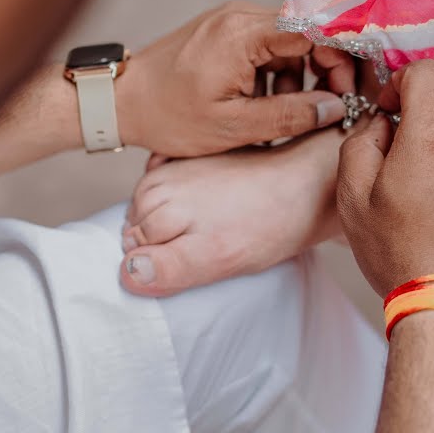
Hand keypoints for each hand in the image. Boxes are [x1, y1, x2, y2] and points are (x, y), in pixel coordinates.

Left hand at [115, 2, 355, 157]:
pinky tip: (260, 104)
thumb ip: (290, 116)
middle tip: (324, 107)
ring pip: (286, 43)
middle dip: (321, 70)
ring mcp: (230, 20)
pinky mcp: (222, 31)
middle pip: (304, 34)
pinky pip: (264, 46)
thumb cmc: (169, 117)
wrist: (121, 102)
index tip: (344, 88)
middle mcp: (240, 15)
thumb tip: (336, 108)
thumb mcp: (233, 127)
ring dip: (294, 77)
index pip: (314, 28)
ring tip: (280, 115)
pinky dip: (272, 73)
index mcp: (243, 33)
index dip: (338, 57)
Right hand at [119, 128, 343, 296]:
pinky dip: (176, 197)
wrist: (307, 181)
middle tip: (204, 244)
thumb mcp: (220, 258)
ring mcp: (170, 167)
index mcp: (156, 207)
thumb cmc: (269, 225)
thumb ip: (170, 267)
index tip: (193, 261)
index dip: (159, 265)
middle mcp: (156, 182)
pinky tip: (202, 203)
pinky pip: (163, 185)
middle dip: (162, 243)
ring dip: (170, 221)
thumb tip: (127, 273)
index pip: (130, 252)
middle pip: (137, 229)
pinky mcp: (186, 159)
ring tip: (208, 225)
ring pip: (148, 209)